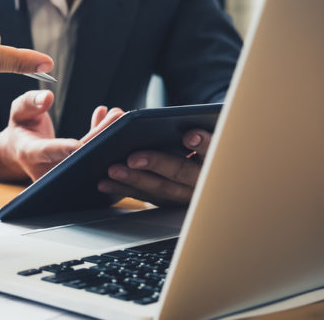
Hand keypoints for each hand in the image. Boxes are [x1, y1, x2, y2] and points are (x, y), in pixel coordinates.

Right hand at [0, 92, 123, 183]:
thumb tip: (47, 97)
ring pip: (87, 155)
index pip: (47, 151)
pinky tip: (105, 117)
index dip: (64, 149)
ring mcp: (62, 171)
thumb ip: (30, 102)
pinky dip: (99, 136)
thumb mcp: (18, 112)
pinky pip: (90, 154)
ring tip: (118, 115)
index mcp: (30, 153)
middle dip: (98, 136)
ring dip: (104, 135)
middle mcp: (47, 166)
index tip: (78, 145)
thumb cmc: (20, 129)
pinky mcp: (74, 168)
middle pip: (76, 155)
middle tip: (117, 118)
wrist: (20, 151)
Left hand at [97, 129, 212, 205]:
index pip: (214, 150)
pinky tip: (105, 183)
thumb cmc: (203, 146)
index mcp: (218, 160)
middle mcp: (203, 181)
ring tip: (112, 169)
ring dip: (134, 180)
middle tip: (132, 158)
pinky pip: (145, 196)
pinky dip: (124, 189)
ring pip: (160, 189)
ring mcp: (185, 195)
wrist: (209, 175)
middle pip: (181, 172)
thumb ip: (195, 129)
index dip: (203, 143)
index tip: (189, 136)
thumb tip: (169, 123)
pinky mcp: (168, 201)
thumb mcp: (209, 134)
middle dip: (156, 164)